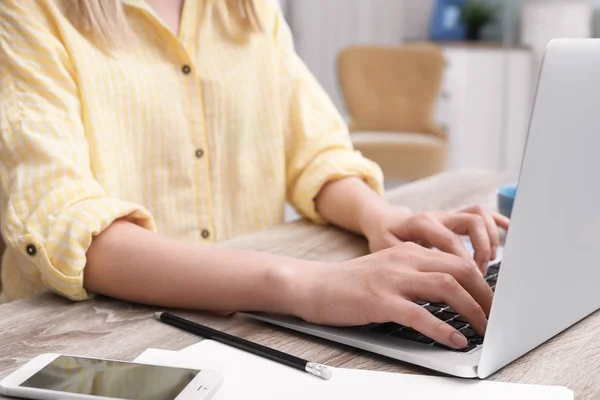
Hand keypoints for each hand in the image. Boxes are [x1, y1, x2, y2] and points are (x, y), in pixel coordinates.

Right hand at [294, 242, 492, 348]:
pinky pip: (419, 314)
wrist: (313, 285)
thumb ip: (416, 274)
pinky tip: (455, 340)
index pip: (458, 260)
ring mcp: (392, 280)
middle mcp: (404, 260)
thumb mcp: (387, 268)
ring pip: (446, 288)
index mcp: (409, 251)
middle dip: (486, 295)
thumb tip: (450, 293)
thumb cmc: (349, 282)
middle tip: (496, 316)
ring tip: (485, 329)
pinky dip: (442, 329)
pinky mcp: (379, 301)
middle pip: (460, 270)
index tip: (493, 301)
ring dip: (473, 310)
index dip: (483, 281)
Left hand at [362, 205, 509, 273]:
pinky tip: (509, 235)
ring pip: (479, 214)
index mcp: (421, 223)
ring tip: (489, 263)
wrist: (381, 220)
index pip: (451, 241)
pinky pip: (482, 213)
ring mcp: (449, 215)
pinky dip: (497, 222)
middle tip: (482, 276)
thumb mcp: (386, 249)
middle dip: (483, 250)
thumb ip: (404, 260)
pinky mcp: (455, 217)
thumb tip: (425, 280)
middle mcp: (438, 215)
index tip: (470, 286)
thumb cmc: (384, 238)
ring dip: (490, 238)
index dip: (464, 263)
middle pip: (472, 222)